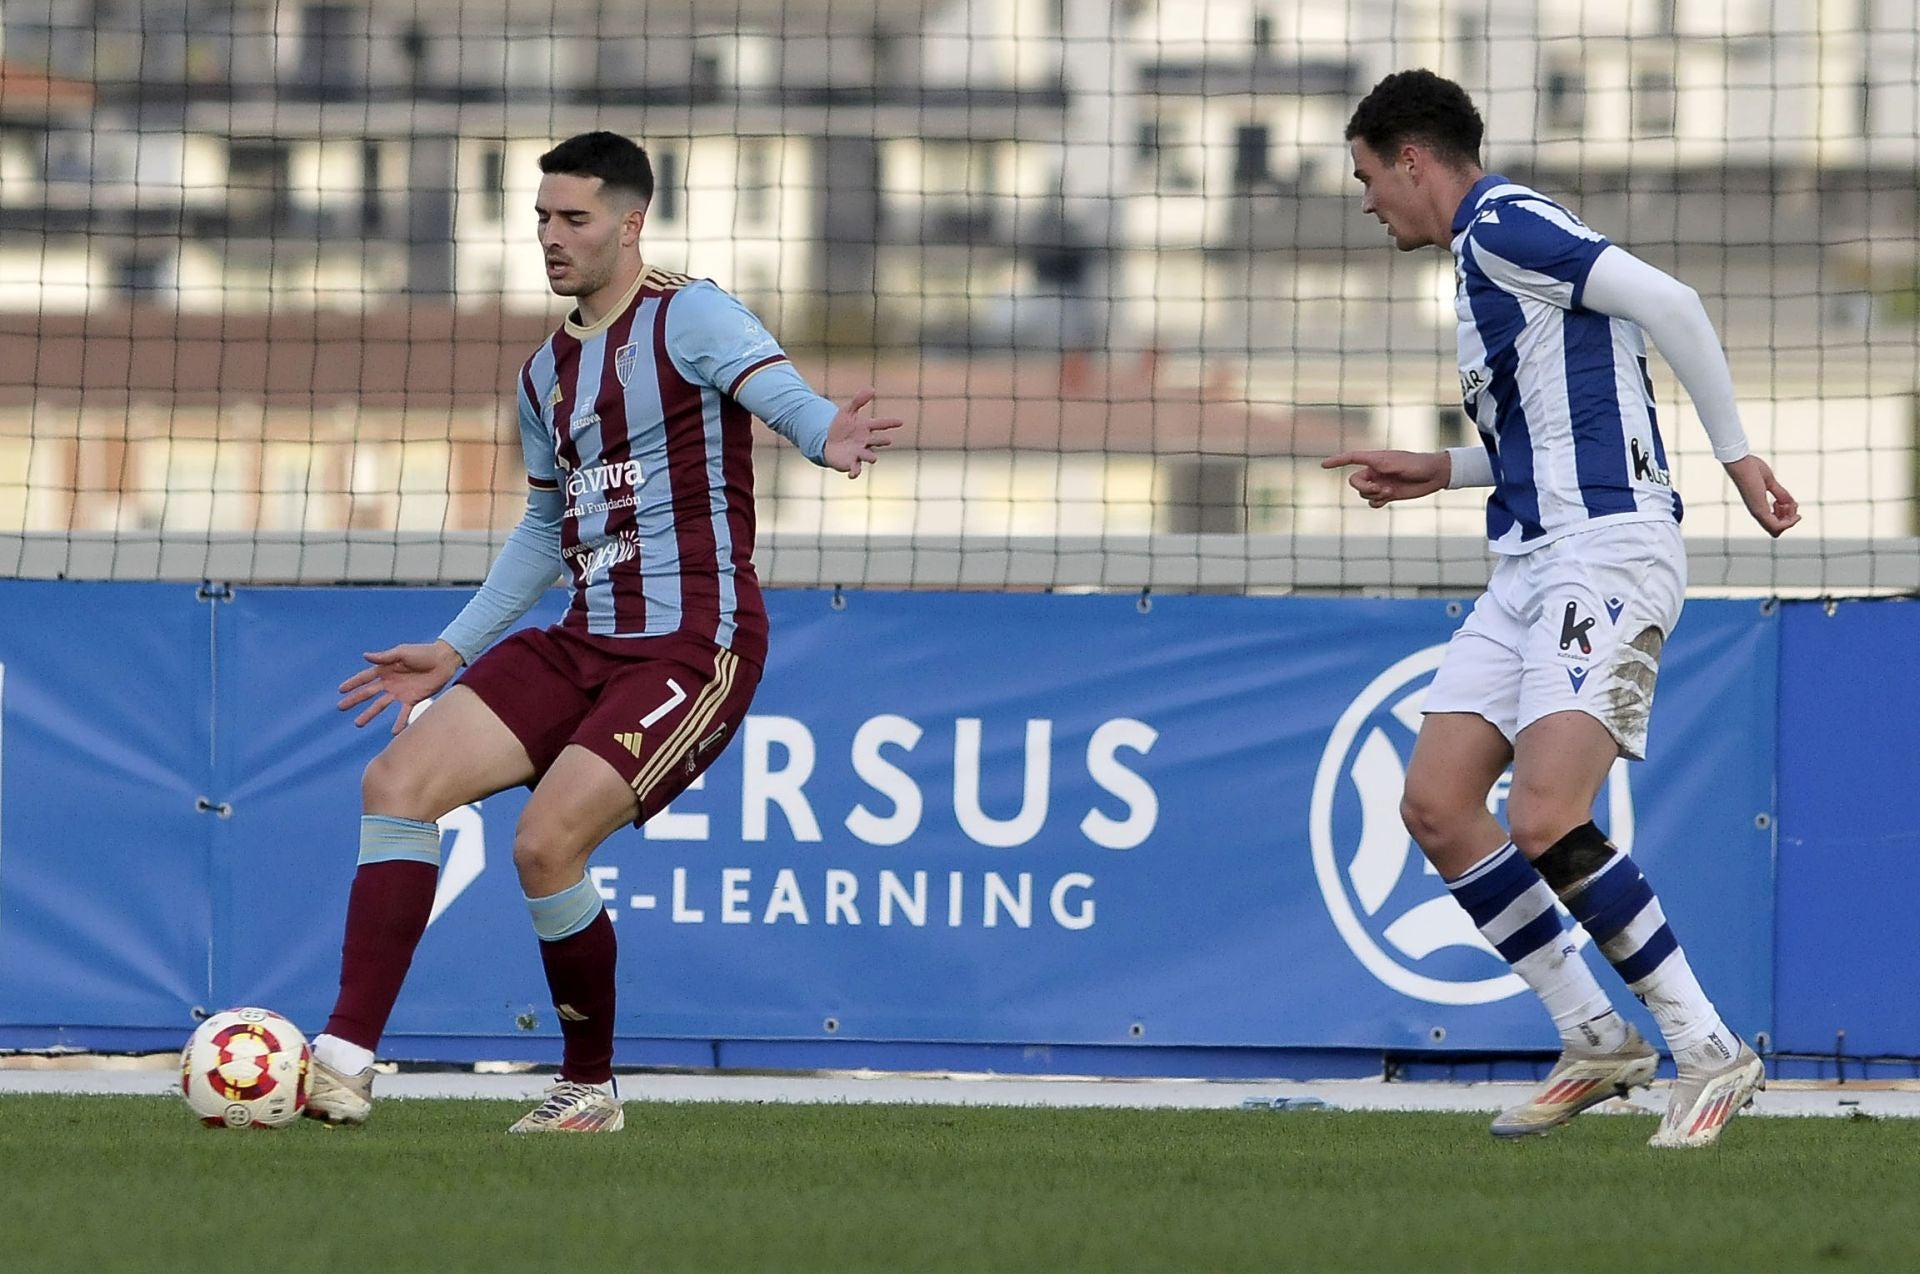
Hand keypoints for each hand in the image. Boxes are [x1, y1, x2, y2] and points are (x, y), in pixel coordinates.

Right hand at [338, 640, 464, 734]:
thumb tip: (364, 656)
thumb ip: (385, 657)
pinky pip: (404, 713)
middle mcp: (390, 682)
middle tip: (341, 707)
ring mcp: (400, 692)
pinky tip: (394, 733)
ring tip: (358, 724)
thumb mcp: (402, 652)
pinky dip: (399, 722)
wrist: (444, 660)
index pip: (365, 677)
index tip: (340, 690)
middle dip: (355, 700)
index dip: (353, 683)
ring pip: (381, 705)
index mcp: (386, 669)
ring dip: (369, 714)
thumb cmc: (423, 653)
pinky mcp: (413, 699)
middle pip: (369, 693)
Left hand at [821, 388, 903, 478]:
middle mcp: (866, 441)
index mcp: (867, 428)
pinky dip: (855, 472)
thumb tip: (872, 389)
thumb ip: (858, 401)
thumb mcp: (847, 411)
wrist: (828, 442)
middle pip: (877, 441)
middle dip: (882, 441)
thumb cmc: (840, 427)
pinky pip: (855, 469)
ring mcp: (859, 453)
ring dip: (870, 457)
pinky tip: (852, 475)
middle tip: (888, 440)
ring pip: (868, 455)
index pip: (881, 424)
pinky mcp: (851, 463)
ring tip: (874, 459)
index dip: (891, 423)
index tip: (900, 422)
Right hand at [1321, 450, 1450, 507]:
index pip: (1350, 459)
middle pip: (1355, 482)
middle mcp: (1374, 471)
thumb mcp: (1393, 462)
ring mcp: (1380, 483)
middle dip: (1363, 488)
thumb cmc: (1415, 464)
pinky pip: (1372, 502)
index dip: (1336, 461)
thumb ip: (1376, 466)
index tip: (1323, 465)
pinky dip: (1377, 503)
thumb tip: (1363, 473)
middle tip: (1379, 489)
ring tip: (1389, 492)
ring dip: (1373, 496)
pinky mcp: (1388, 494)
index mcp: (1374, 460)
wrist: (1433, 474)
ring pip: (1363, 494)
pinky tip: (1387, 499)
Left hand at [1723, 454, 1799, 536]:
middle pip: (1777, 531)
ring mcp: (1757, 512)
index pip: (1775, 524)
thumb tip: (1791, 503)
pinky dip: (1787, 520)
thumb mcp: (1770, 482)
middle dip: (1789, 520)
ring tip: (1787, 503)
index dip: (1787, 517)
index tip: (1790, 502)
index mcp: (1759, 506)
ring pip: (1777, 531)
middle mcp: (1758, 512)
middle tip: (1789, 503)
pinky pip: (1776, 527)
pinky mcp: (1759, 510)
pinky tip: (1788, 505)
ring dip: (1789, 519)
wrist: (1739, 462)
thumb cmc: (1751, 468)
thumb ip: (1780, 493)